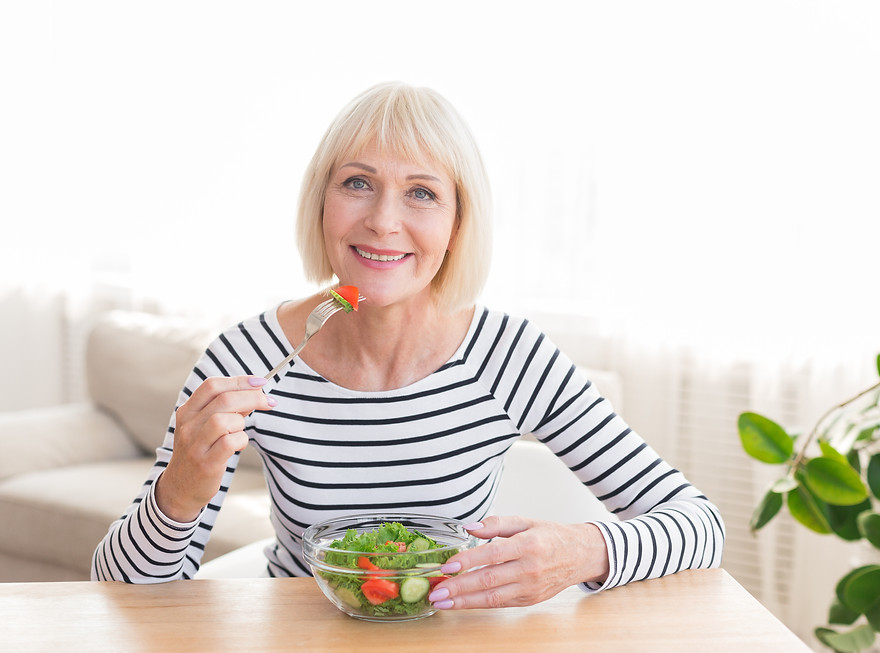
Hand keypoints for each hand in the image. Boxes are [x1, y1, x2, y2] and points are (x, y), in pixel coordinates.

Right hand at [155, 375, 274, 521]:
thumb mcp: (205, 427)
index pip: (212, 386)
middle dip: (252, 397)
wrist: (180, 488)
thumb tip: (254, 392)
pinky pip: (230, 442)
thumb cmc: (199, 452)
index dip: (239, 381)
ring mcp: (195, 445)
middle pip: (223, 399)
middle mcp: (188, 425)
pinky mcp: (206, 463)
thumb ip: (228, 409)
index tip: (260, 382)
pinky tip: (238, 445)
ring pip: (225, 420)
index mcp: (187, 411)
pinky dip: (241, 440)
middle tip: (268, 401)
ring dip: (241, 422)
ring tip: (239, 431)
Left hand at [427, 515, 609, 609]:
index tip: (447, 566)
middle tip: (435, 591)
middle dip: (459, 588)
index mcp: (528, 544)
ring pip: (492, 598)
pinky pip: (500, 604)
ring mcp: (530, 588)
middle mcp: (529, 569)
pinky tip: (461, 603)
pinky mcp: (529, 600)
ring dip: (464, 601)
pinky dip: (478, 605)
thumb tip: (469, 527)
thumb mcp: (525, 521)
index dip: (467, 561)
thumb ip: (496, 523)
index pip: (492, 555)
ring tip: (442, 602)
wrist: (580, 556)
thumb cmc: (551, 536)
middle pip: (488, 581)